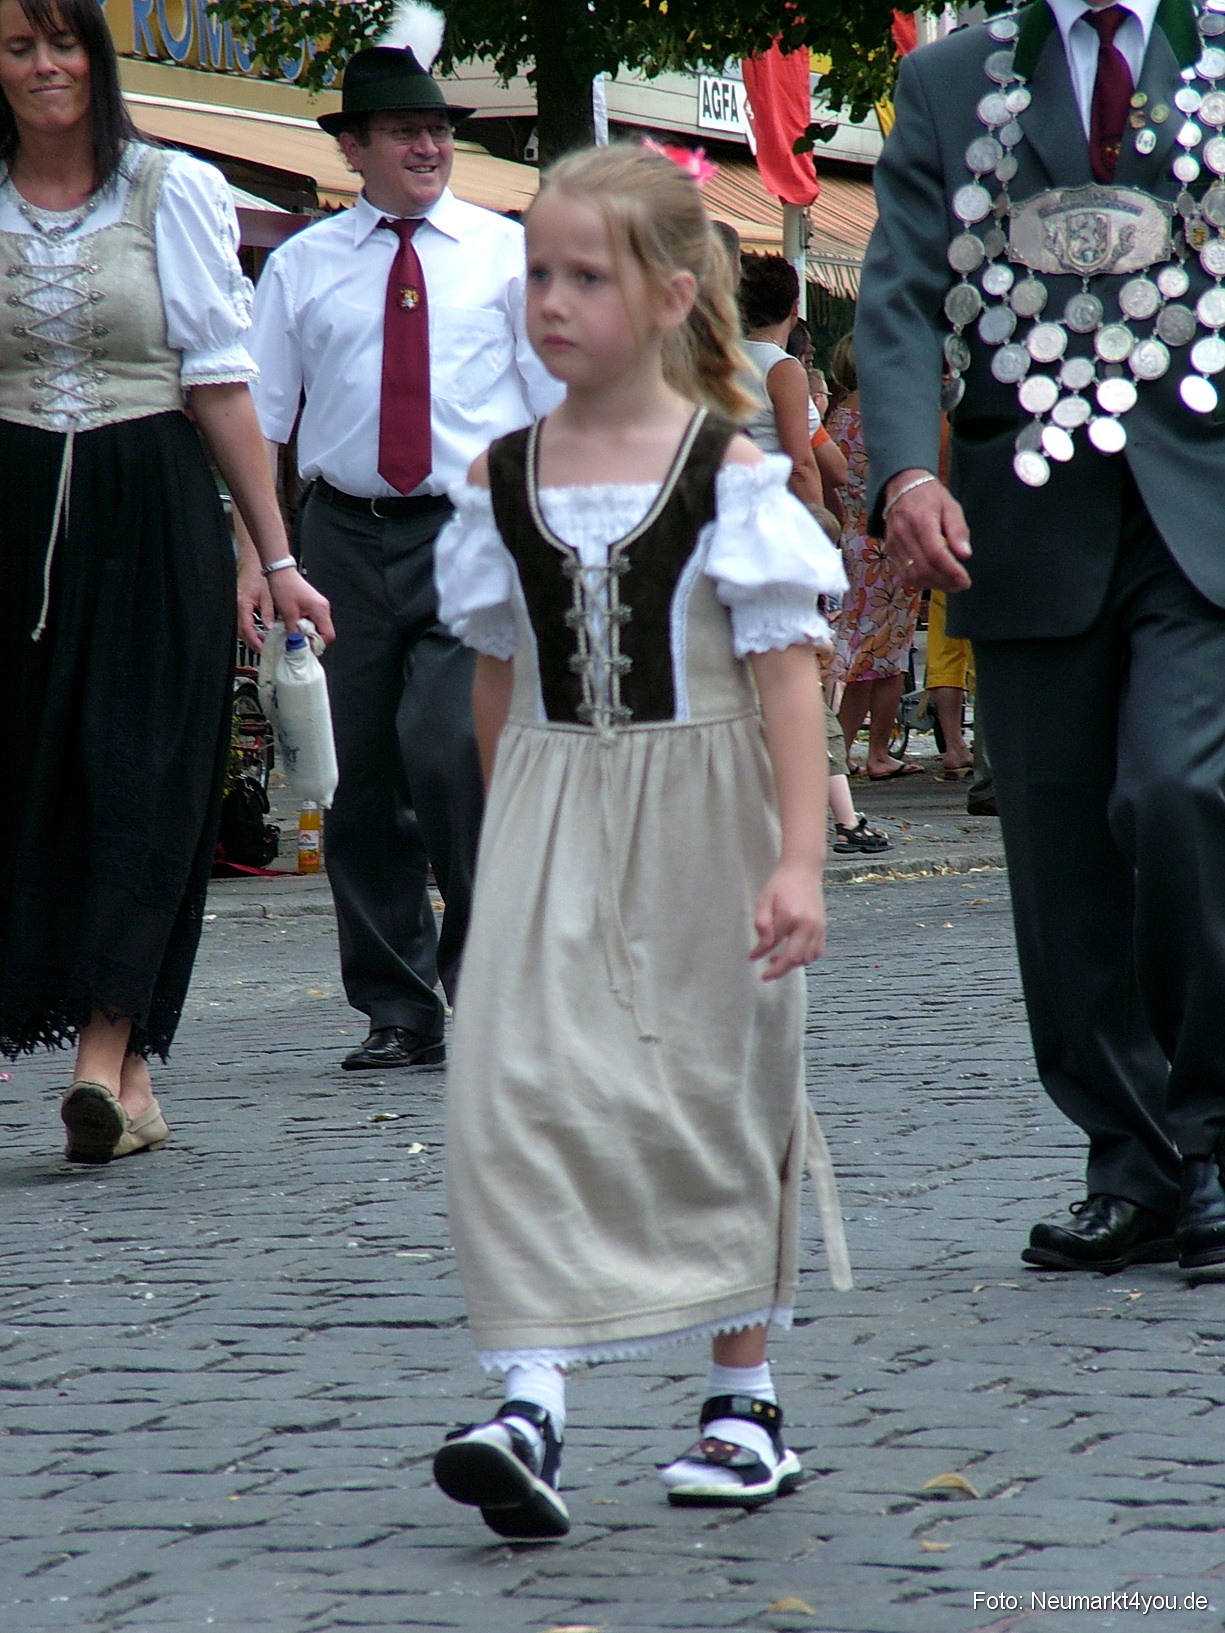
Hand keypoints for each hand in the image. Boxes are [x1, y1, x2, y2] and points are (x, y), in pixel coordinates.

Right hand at [237, 561, 274, 650]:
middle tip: (264, 649)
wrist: (253, 564)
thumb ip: (269, 613)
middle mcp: (237, 607)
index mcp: (242, 605)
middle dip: (252, 642)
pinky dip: (251, 629)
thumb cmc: (259, 575)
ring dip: (252, 636)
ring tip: (265, 642)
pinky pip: (244, 621)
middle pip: (241, 631)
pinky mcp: (241, 606)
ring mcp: (237, 607)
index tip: (261, 648)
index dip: (253, 640)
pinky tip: (261, 631)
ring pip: (242, 628)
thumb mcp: (268, 595)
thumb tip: (269, 628)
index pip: (245, 628)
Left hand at [267, 566, 334, 643]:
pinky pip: (313, 621)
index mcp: (320, 610)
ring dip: (306, 632)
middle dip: (311, 639)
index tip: (305, 647)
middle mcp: (323, 608)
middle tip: (297, 640)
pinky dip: (304, 625)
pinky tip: (294, 624)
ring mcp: (319, 606)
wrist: (279, 572)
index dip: (317, 644)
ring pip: (318, 627)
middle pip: (324, 632)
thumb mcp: (288, 614)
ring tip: (294, 631)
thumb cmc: (284, 587)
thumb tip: (296, 646)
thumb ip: (294, 632)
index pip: (328, 635)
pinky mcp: (313, 605)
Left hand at [750, 861, 826, 980]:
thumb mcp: (764, 899)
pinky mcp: (823, 927)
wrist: (803, 869)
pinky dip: (806, 958)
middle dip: (779, 970)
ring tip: (777, 961)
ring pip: (807, 958)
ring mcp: (818, 927)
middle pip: (794, 958)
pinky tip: (794, 955)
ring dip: (792, 965)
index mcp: (790, 917)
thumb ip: (762, 923)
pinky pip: (817, 951)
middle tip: (766, 976)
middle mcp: (807, 925)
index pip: (772, 943)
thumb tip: (762, 946)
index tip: (751, 958)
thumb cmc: (781, 883)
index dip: (760, 953)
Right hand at [884, 469, 971, 592]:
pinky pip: (904, 574)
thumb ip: (958, 531)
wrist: (901, 487)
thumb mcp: (951, 506)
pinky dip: (921, 582)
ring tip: (950, 585)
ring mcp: (894, 545)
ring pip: (912, 576)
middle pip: (924, 569)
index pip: (936, 554)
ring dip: (933, 585)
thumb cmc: (930, 496)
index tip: (965, 581)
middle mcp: (904, 535)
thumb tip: (965, 556)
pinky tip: (935, 580)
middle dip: (945, 582)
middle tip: (961, 585)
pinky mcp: (889, 551)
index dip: (951, 572)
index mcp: (921, 521)